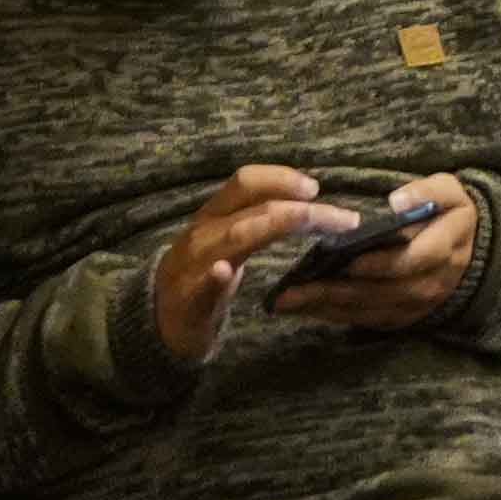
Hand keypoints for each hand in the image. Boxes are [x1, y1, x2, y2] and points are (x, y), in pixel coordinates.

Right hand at [145, 165, 348, 361]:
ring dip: (276, 226)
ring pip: (233, 237)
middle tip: (343, 218)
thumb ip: (258, 219)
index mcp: (214, 215)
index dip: (281, 178)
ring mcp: (192, 265)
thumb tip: (306, 200)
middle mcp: (203, 233)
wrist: (158, 321)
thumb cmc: (201, 275)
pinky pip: (199, 285)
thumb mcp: (228, 240)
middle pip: (252, 208)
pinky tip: (224, 271)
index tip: (315, 187)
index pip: (245, 183)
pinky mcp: (186, 300)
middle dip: (300, 209)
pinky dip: (212, 275)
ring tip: (310, 220)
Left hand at [270, 174, 483, 334]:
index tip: (347, 260)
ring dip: (329, 306)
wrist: (470, 249)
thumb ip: (427, 192)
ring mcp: (417, 305)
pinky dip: (336, 316)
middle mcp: (432, 283)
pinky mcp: (402, 317)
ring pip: (370, 309)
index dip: (380, 263)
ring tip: (289, 300)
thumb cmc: (449, 213)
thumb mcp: (449, 191)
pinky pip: (366, 321)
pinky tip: (307, 308)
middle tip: (295, 288)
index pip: (412, 260)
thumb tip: (396, 202)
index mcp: (446, 248)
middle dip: (337, 291)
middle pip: (382, 291)